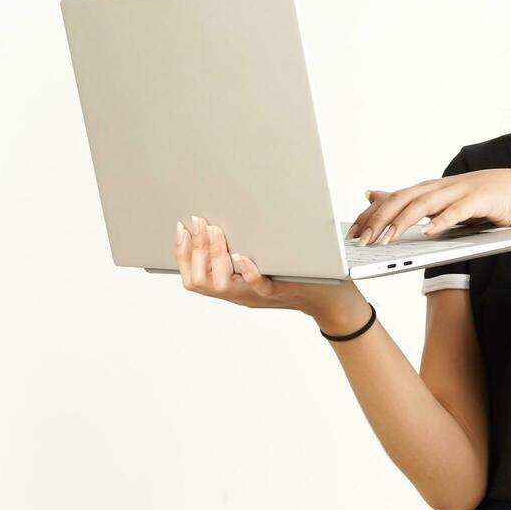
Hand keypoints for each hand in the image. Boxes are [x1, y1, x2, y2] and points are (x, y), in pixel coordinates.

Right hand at [174, 214, 362, 316]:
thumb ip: (246, 244)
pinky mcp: (279, 292)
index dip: (181, 254)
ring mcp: (256, 295)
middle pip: (200, 282)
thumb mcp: (265, 259)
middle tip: (197, 222)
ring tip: (215, 231)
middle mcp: (239, 294)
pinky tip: (243, 257)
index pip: (193, 278)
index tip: (180, 228)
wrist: (331, 298)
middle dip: (194, 249)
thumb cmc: (297, 275)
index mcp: (231, 286)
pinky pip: (259, 287)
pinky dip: (248, 272)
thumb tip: (229, 212)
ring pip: (222, 286)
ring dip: (215, 255)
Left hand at [349, 168, 510, 244]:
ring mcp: (457, 192)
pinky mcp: (477, 200)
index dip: (371, 216)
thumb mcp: (436, 201)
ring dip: (404, 221)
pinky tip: (428, 232)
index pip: (392, 199)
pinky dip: (442, 221)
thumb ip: (405, 201)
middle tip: (362, 242)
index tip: (352, 235)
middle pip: (402, 200)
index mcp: (427, 189)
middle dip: (380, 220)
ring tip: (388, 239)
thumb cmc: (475, 199)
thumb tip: (370, 194)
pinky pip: (457, 211)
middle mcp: (438, 187)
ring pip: (424, 204)